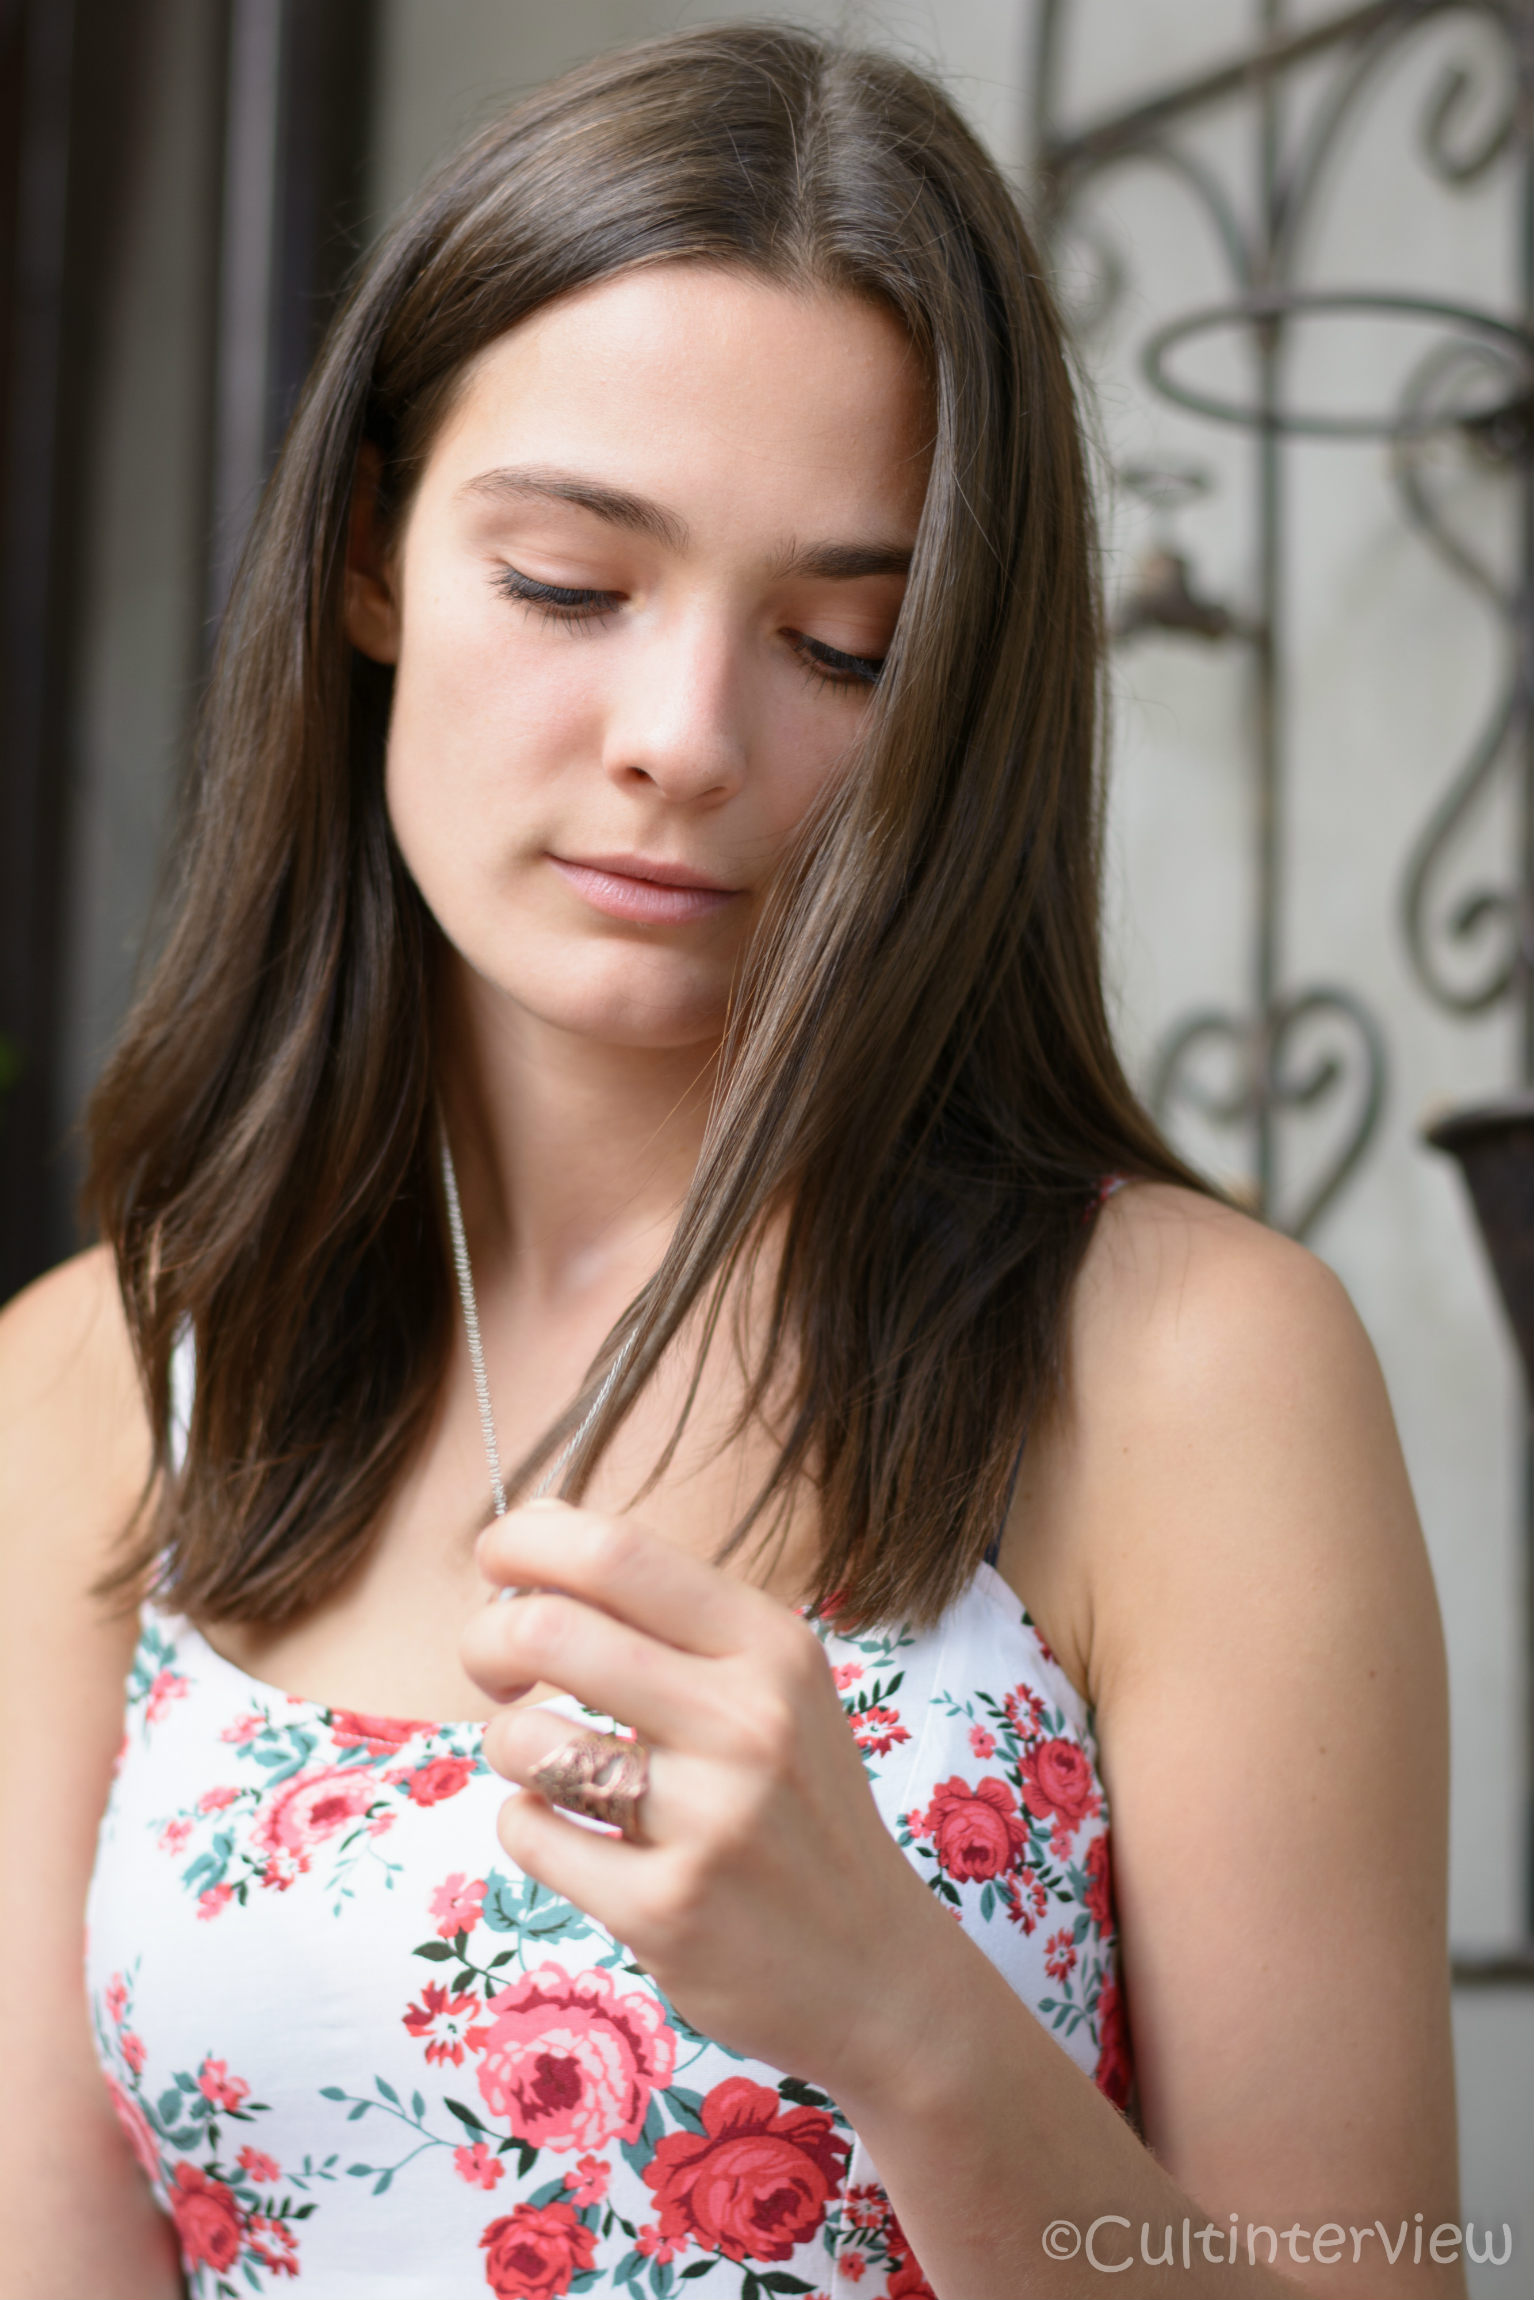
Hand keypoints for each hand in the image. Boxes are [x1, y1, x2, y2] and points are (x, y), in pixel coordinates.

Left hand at [459, 1498, 961, 2099]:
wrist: (878, 1971)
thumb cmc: (797, 1806)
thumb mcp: (774, 1688)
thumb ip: (670, 1622)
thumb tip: (530, 1547)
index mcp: (771, 1645)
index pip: (615, 1550)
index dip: (525, 1542)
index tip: (498, 1566)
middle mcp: (747, 1719)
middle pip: (547, 1629)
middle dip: (485, 1639)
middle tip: (494, 1671)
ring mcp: (709, 1818)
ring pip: (525, 1739)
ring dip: (508, 1744)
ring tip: (548, 1764)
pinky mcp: (665, 1908)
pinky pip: (530, 1834)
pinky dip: (527, 1825)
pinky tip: (575, 1836)